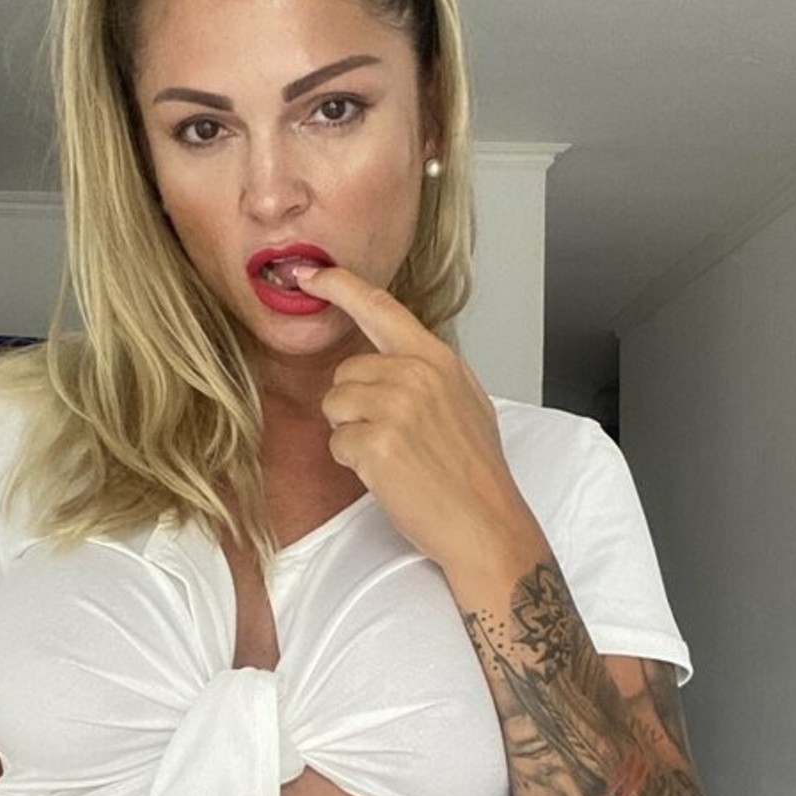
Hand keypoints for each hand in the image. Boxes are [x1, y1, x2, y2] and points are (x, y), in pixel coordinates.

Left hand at [296, 263, 534, 571]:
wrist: (485, 522)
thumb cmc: (475, 471)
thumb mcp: (464, 400)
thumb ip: (426, 372)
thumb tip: (392, 358)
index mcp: (437, 359)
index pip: (380, 307)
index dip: (339, 286)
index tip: (310, 272)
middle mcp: (416, 375)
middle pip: (345, 372)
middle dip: (356, 405)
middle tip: (394, 437)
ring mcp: (396, 408)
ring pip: (335, 406)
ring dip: (353, 434)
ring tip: (394, 456)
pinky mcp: (377, 443)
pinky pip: (337, 443)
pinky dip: (354, 463)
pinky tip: (389, 474)